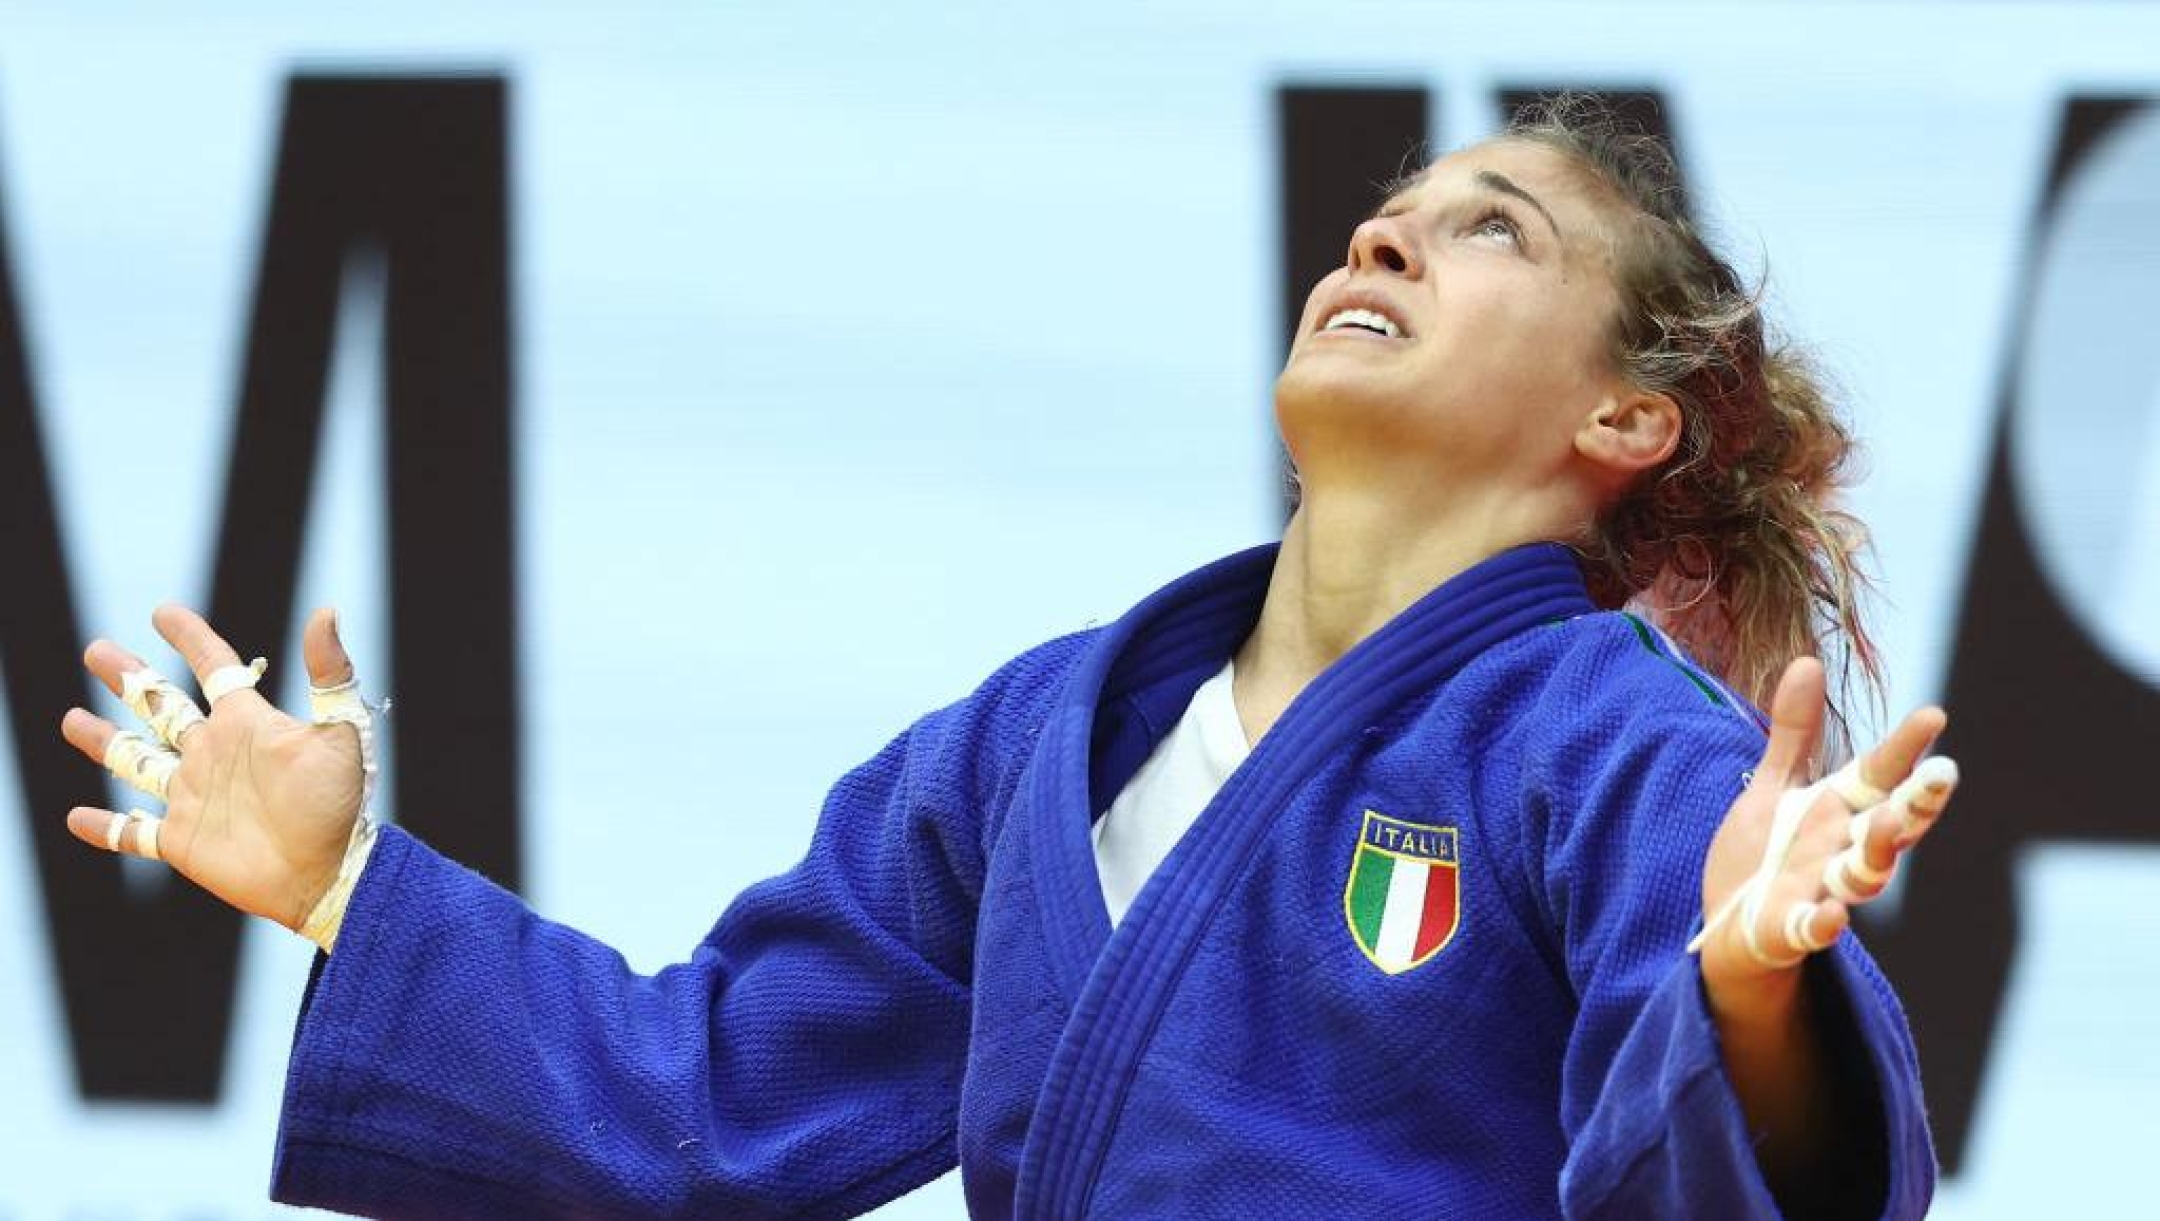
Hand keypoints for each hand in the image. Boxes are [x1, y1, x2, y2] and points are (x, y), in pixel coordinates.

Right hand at [60, 605, 368, 930]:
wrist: (330, 873)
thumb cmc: (339, 804)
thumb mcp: (341, 731)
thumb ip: (329, 673)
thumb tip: (326, 611)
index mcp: (246, 723)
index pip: (213, 667)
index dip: (190, 638)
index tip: (164, 612)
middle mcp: (214, 754)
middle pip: (159, 706)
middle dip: (128, 678)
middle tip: (96, 650)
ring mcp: (194, 797)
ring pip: (135, 762)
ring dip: (103, 741)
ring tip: (71, 719)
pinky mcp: (182, 841)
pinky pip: (132, 833)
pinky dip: (105, 828)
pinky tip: (77, 818)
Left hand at [1695, 657, 1954, 997]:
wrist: (1733, 927)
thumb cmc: (1765, 853)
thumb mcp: (1775, 785)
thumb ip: (1793, 731)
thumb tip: (1809, 661)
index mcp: (1839, 811)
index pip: (1880, 775)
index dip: (1905, 748)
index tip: (1933, 714)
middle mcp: (1843, 850)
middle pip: (1890, 825)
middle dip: (1916, 803)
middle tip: (1942, 774)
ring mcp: (1824, 891)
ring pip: (1864, 875)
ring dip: (1879, 850)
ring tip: (1890, 821)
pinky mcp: (1794, 929)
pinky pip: (1815, 928)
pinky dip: (1825, 923)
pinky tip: (1833, 916)